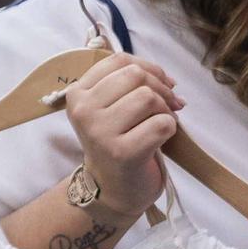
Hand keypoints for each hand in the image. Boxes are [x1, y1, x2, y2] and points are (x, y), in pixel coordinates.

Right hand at [60, 53, 183, 219]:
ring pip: (148, 97)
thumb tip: (166, 78)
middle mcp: (83, 111)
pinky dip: (170, 128)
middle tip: (168, 105)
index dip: (149, 67)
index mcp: (77, 94)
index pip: (118, 60)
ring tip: (162, 122)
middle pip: (135, 75)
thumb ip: (125, 83)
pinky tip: (161, 138)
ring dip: (166, 109)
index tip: (161, 83)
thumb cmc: (116, 142)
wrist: (112, 188)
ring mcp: (100, 132)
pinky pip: (161, 124)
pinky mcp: (122, 152)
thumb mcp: (108, 107)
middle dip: (161, 88)